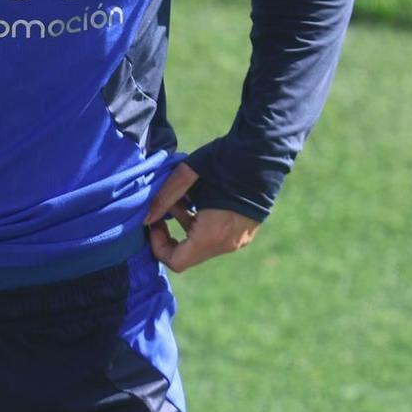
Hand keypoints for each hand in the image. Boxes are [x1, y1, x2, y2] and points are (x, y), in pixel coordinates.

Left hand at [142, 163, 260, 272]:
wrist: (266, 150)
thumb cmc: (225, 159)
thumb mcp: (188, 174)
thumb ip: (164, 198)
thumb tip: (145, 219)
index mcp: (212, 234)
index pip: (175, 261)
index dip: (158, 245)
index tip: (155, 221)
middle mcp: (227, 244)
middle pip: (188, 255)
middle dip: (171, 235)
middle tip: (164, 209)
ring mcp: (239, 240)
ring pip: (202, 246)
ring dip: (187, 227)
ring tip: (182, 199)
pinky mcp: (245, 231)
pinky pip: (216, 238)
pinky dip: (202, 225)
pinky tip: (199, 199)